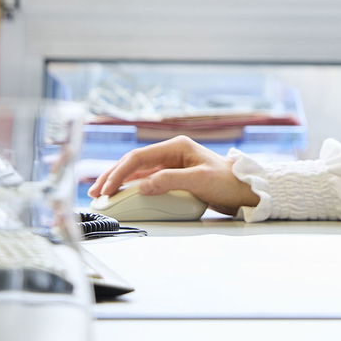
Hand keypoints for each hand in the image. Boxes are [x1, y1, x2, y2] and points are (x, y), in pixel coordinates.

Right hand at [88, 135, 258, 216]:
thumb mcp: (199, 180)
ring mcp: (171, 165)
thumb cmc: (227, 182)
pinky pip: (146, 180)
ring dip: (119, 182)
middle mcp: (171, 153)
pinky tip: (120, 195)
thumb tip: (142, 186)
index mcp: (176, 146)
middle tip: (96, 192)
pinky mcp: (173, 177)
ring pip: (137, 171)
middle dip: (113, 176)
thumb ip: (170, 181)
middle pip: (134, 162)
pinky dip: (131, 187)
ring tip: (101, 194)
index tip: (107, 188)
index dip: (119, 172)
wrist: (245, 191)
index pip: (139, 157)